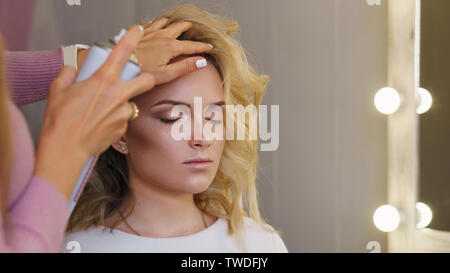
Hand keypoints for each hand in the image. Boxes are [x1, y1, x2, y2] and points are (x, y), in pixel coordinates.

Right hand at [34, 25, 154, 199]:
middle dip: (146, 78)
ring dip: (124, 104)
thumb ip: (67, 74)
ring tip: (104, 111)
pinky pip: (124, 119)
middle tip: (137, 80)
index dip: (132, 38)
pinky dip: (117, 119)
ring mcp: (123, 113)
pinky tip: (102, 124)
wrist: (66, 148)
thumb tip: (73, 70)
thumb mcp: (57, 90)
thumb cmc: (60, 120)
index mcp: (103, 80)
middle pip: (147, 80)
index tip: (137, 31)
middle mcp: (118, 95)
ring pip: (132, 103)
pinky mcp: (124, 128)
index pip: (122, 52)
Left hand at [136, 18, 212, 84]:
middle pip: (180, 28)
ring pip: (166, 22)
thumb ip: (185, 67)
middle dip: (189, 27)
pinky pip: (152, 22)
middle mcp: (162, 36)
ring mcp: (150, 32)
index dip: (203, 47)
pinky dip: (159, 22)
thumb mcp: (167, 74)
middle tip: (194, 27)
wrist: (119, 65)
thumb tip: (202, 62)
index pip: (192, 46)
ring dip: (174, 22)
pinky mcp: (139, 32)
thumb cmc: (141, 73)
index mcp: (171, 47)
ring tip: (178, 24)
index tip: (210, 48)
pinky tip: (157, 25)